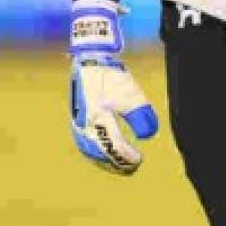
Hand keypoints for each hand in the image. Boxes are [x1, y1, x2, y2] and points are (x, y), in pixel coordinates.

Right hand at [69, 0, 157, 173]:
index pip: (115, 148)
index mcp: (97, 121)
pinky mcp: (78, 118)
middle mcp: (84, 126)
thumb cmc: (111, 76)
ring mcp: (78, 123)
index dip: (128, 157)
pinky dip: (97, 151)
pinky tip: (105, 151)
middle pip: (101, 154)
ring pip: (92, 150)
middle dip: (116, 163)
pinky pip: (86, 143)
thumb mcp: (131, 94)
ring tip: (119, 164)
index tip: (140, 160)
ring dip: (106, 159)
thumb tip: (148, 136)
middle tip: (131, 167)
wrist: (90, 58)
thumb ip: (141, 116)